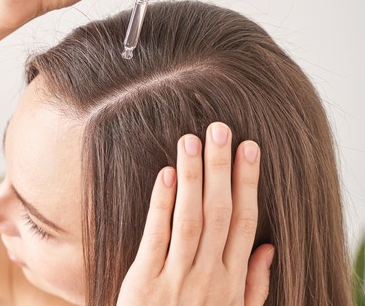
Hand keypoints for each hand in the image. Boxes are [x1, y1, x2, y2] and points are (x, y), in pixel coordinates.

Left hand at [117, 122, 274, 304]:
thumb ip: (254, 284)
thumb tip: (269, 246)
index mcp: (232, 280)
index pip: (244, 221)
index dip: (247, 183)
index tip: (249, 148)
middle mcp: (209, 276)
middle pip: (220, 213)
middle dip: (221, 168)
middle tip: (220, 128)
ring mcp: (177, 278)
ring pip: (191, 219)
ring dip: (193, 177)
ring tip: (191, 140)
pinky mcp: (145, 281)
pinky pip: (156, 237)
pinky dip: (161, 204)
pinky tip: (166, 175)